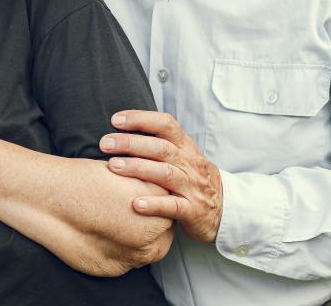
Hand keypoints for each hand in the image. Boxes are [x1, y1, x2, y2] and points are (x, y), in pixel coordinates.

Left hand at [100, 110, 223, 242]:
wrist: (225, 209)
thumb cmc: (193, 180)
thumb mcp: (184, 157)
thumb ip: (160, 143)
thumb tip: (123, 129)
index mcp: (186, 148)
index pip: (166, 124)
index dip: (141, 119)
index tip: (116, 119)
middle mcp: (189, 164)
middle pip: (161, 148)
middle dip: (131, 143)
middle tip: (105, 143)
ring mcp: (192, 187)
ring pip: (165, 174)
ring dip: (138, 168)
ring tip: (113, 166)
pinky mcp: (193, 210)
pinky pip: (173, 206)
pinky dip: (155, 204)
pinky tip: (135, 204)